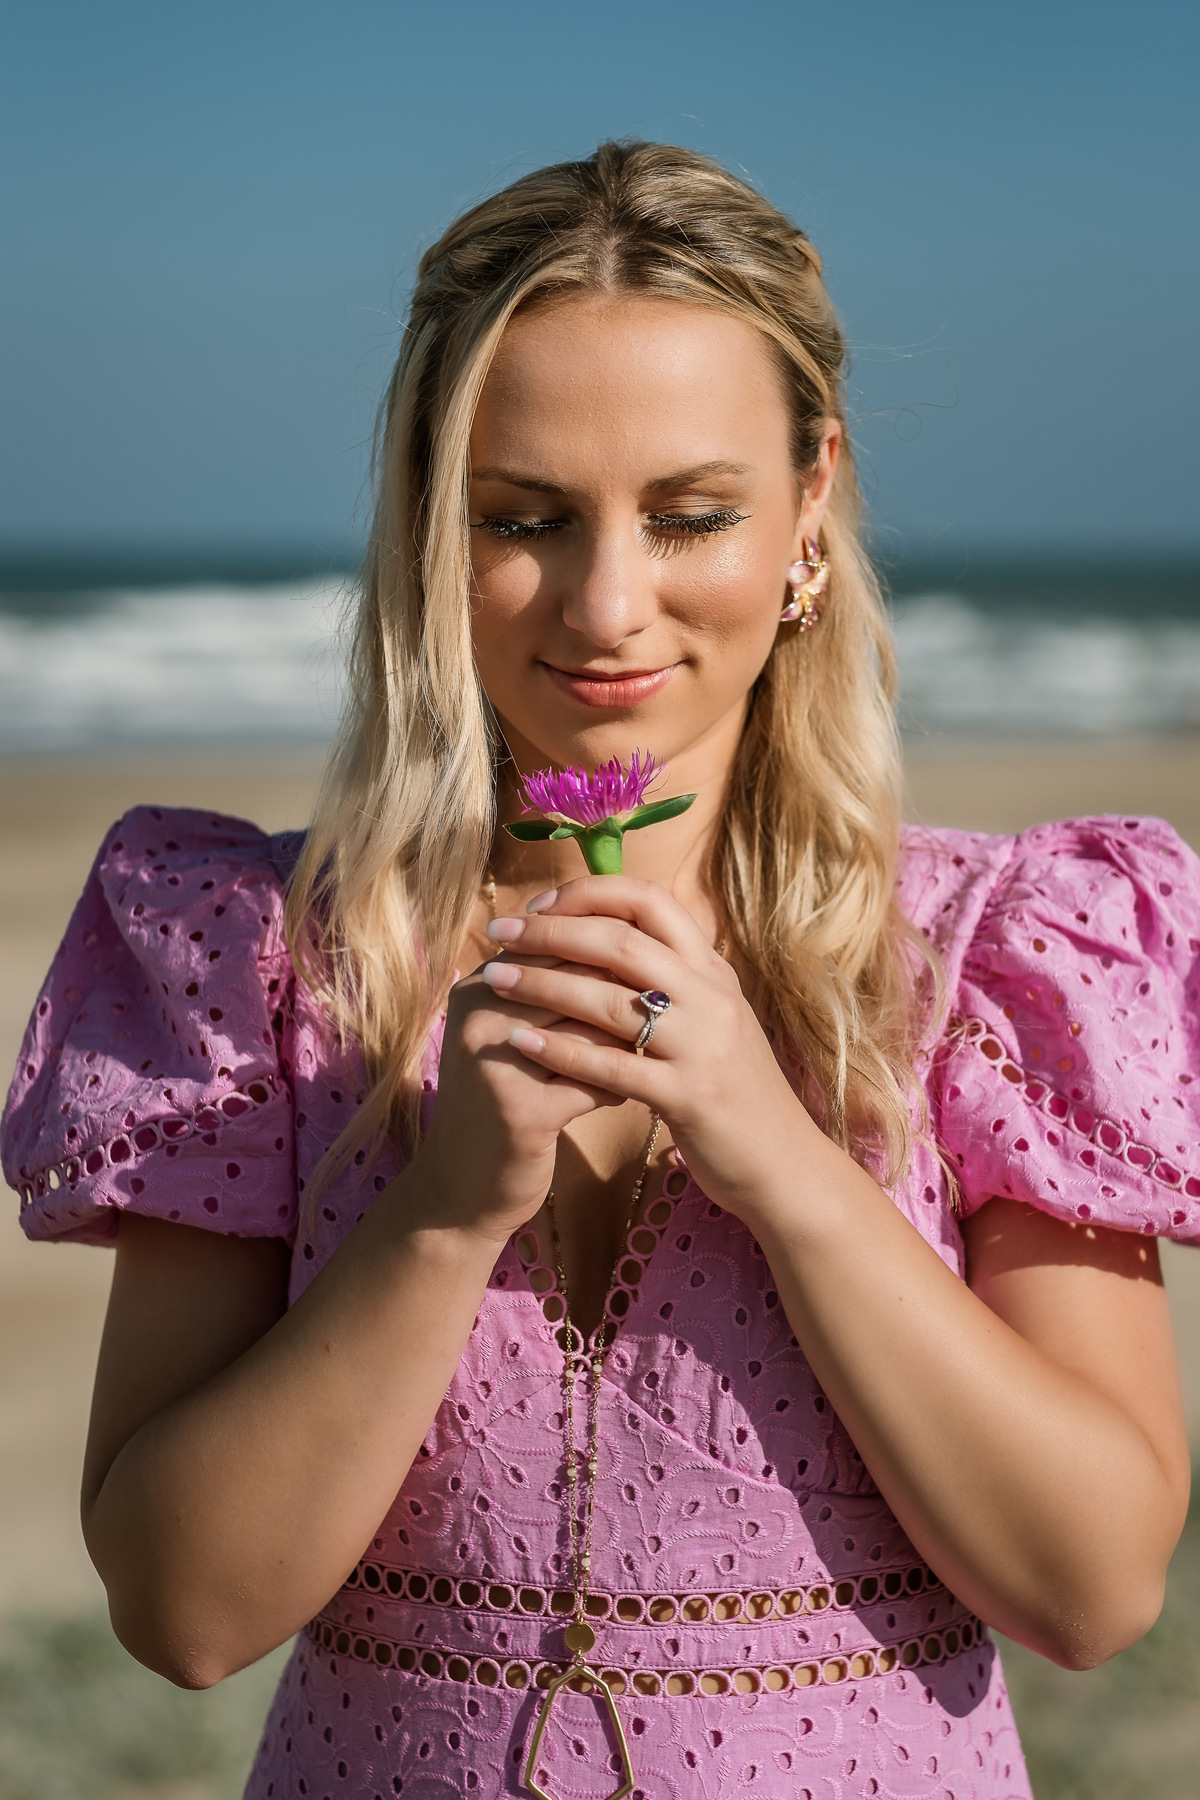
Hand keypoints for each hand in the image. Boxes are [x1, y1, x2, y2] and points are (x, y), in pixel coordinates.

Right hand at [412, 949, 625, 1249]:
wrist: (456, 1189)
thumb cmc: (494, 1104)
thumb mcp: (505, 1037)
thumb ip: (544, 992)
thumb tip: (620, 949)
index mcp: (477, 987)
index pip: (555, 944)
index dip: (607, 952)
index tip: (647, 967)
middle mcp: (480, 1016)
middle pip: (576, 980)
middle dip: (627, 992)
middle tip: (666, 1007)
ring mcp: (498, 1062)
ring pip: (591, 1029)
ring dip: (628, 1040)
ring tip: (651, 1049)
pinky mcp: (522, 1111)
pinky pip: (595, 1082)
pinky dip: (618, 1087)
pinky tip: (625, 1093)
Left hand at [478, 876, 816, 1224]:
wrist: (783, 1161)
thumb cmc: (734, 1088)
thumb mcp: (715, 1017)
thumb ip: (675, 977)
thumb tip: (617, 933)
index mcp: (712, 971)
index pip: (651, 901)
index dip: (590, 894)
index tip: (540, 904)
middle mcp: (711, 997)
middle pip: (622, 942)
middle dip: (552, 932)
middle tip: (500, 933)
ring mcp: (702, 1046)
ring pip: (612, 1001)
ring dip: (544, 985)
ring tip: (494, 980)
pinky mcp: (689, 1097)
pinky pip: (614, 1066)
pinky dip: (563, 1051)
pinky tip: (521, 1043)